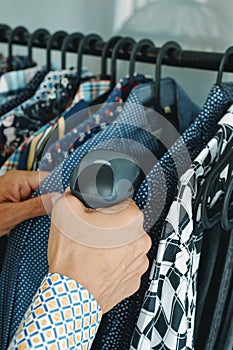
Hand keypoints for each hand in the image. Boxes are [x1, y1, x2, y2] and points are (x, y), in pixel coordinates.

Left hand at [0, 170, 53, 236]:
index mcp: (18, 179)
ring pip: (40, 196)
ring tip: (47, 220)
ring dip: (44, 208)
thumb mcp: (12, 214)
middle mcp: (18, 182)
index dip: (59, 190)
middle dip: (52, 201)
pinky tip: (37, 220)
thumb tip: (57, 199)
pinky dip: (37, 211)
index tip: (67, 202)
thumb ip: (36, 206)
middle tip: (57, 215)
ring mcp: (17, 190)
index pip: (48, 178)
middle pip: (46, 188)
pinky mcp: (16, 199)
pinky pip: (33, 202)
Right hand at [48, 190, 150, 312]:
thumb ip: (72, 196)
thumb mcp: (65, 213)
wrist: (71, 296)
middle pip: (125, 224)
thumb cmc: (73, 259)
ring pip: (126, 245)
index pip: (122, 202)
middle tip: (91, 233)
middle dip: (110, 226)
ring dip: (113, 246)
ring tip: (93, 252)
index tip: (95, 215)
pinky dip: (114, 264)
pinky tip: (98, 265)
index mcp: (131, 219)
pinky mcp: (133, 280)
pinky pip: (125, 265)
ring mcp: (139, 263)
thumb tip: (74, 195)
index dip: (105, 207)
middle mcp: (141, 240)